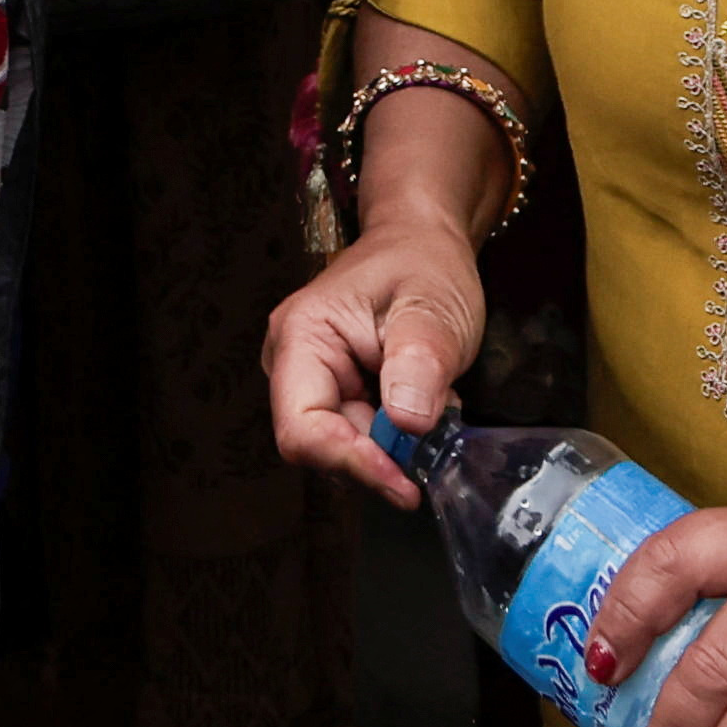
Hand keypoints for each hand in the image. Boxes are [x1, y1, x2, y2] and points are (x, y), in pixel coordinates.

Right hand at [263, 212, 486, 511]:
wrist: (422, 243)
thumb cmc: (422, 263)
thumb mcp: (433, 307)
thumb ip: (419, 361)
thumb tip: (406, 423)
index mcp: (301, 335)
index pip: (302, 427)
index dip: (350, 462)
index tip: (405, 482)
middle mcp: (292, 362)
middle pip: (320, 445)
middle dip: (378, 458)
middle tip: (434, 448)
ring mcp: (312, 379)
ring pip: (342, 447)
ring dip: (390, 449)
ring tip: (433, 412)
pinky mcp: (335, 392)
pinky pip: (359, 437)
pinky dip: (394, 439)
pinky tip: (420, 410)